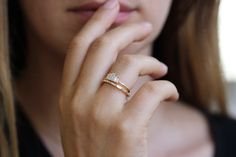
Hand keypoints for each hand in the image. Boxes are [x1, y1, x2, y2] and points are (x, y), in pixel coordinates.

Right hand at [59, 0, 178, 155]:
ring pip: (132, 65)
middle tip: (144, 25)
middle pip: (105, 47)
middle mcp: (79, 101)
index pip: (79, 48)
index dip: (96, 23)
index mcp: (67, 97)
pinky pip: (153, 90)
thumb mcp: (81, 118)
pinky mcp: (126, 128)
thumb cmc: (96, 150)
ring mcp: (101, 114)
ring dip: (153, 63)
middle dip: (127, 29)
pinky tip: (170, 92)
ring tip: (162, 70)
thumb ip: (89, 89)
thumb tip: (117, 60)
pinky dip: (168, 86)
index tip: (111, 6)